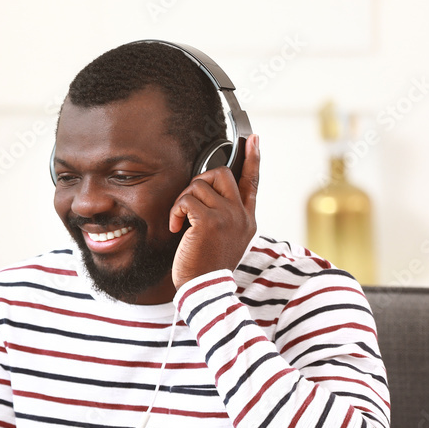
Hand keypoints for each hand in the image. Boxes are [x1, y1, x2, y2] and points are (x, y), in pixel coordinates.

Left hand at [169, 134, 259, 289]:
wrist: (204, 289)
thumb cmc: (207, 267)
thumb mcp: (225, 240)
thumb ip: (225, 217)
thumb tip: (208, 195)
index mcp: (247, 219)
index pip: (252, 182)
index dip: (253, 158)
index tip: (253, 138)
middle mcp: (241, 215)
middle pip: (221, 173)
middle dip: (199, 181)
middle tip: (189, 204)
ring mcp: (227, 216)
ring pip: (198, 185)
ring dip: (182, 202)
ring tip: (181, 223)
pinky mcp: (209, 221)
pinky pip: (186, 200)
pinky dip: (175, 212)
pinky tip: (175, 228)